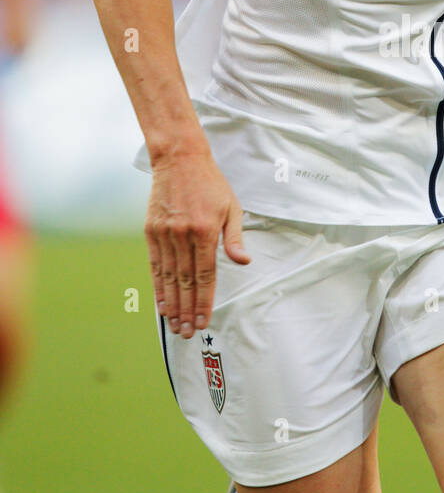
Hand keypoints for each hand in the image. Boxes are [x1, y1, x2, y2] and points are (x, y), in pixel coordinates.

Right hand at [145, 148, 249, 338]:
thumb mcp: (232, 208)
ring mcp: (165, 233)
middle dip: (187, 310)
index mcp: (206, 231)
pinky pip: (155, 264)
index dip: (204, 301)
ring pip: (168, 277)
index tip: (204, 321)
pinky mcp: (151, 230)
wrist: (180, 160)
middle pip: (186, 281)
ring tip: (174, 325)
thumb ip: (235, 238)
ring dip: (172, 304)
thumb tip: (243, 262)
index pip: (206, 275)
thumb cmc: (212, 185)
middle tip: (188, 333)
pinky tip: (160, 302)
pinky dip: (157, 285)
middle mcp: (183, 235)